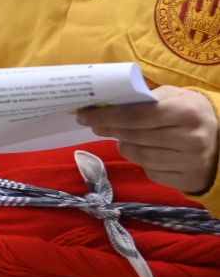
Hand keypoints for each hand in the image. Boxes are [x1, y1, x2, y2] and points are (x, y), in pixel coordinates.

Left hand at [79, 85, 219, 193]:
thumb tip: (103, 103)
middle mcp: (191, 138)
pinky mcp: (188, 180)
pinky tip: (145, 152)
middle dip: (109, 129)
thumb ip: (143, 98)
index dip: (106, 116)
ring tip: (123, 138)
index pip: (135, 116)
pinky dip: (142, 162)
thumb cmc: (188, 112)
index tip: (84, 115)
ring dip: (124, 146)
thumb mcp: (173, 96)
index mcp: (185, 112)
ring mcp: (191, 162)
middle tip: (95, 125)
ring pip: (139, 156)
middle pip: (134, 136)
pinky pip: (150, 172)